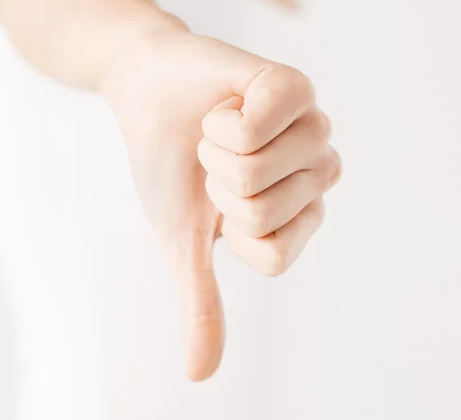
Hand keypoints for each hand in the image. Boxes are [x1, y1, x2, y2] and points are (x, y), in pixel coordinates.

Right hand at [103, 31, 340, 380]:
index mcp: (298, 212)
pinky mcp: (291, 86)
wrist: (144, 96)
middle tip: (212, 157)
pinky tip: (226, 103)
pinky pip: (258, 125)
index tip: (215, 199)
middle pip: (264, 212)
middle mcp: (315, 170)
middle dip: (215, 185)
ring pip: (259, 171)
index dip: (226, 228)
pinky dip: (221, 121)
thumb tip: (201, 375)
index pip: (273, 254)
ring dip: (214, 153)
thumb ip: (203, 301)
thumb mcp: (184, 242)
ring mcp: (309, 126)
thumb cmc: (168, 166)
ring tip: (217, 130)